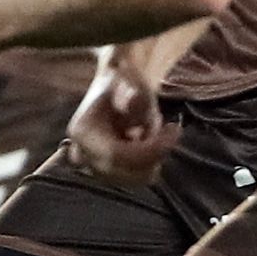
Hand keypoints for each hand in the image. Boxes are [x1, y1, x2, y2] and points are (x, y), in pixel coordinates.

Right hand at [66, 52, 169, 186]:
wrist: (116, 88)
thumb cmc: (124, 81)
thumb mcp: (131, 77)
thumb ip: (133, 85)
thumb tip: (134, 94)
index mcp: (82, 132)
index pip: (115, 155)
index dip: (149, 149)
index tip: (174, 129)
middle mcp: (82, 154)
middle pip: (125, 171)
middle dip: (153, 154)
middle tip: (171, 131)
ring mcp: (93, 167)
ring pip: (135, 178)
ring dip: (153, 157)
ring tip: (154, 131)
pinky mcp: (106, 174)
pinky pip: (137, 178)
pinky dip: (150, 163)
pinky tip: (149, 142)